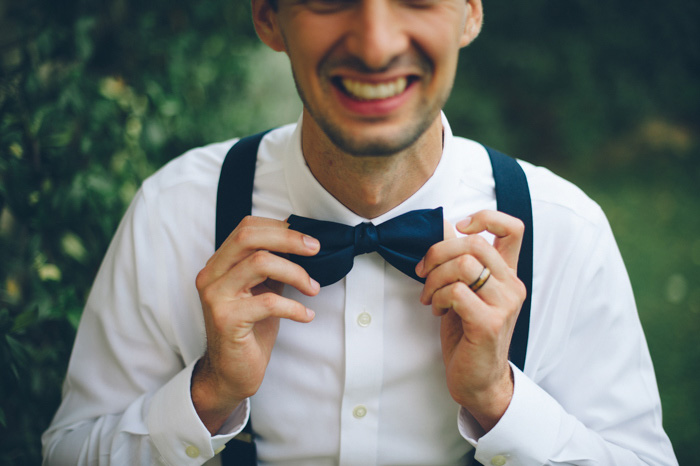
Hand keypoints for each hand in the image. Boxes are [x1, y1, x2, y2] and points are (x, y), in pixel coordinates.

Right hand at [191, 216, 320, 433]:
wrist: (230, 373)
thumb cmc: (250, 330)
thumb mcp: (263, 290)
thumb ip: (274, 266)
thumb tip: (302, 242)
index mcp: (219, 264)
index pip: (246, 228)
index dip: (279, 228)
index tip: (307, 239)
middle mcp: (211, 276)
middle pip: (249, 237)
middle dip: (289, 239)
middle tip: (315, 249)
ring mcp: (216, 297)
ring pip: (260, 263)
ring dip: (296, 273)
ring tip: (312, 288)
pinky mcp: (227, 320)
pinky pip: (268, 302)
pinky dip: (294, 306)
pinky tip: (306, 315)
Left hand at [416, 210, 525, 431]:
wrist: (478, 380)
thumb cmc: (468, 335)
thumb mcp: (463, 292)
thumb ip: (458, 260)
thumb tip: (444, 225)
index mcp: (507, 274)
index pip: (513, 229)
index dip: (485, 217)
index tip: (459, 228)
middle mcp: (512, 286)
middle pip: (474, 243)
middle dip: (437, 253)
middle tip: (423, 273)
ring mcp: (504, 304)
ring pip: (462, 264)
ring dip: (434, 278)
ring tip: (429, 296)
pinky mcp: (489, 323)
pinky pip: (456, 291)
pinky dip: (438, 297)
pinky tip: (437, 310)